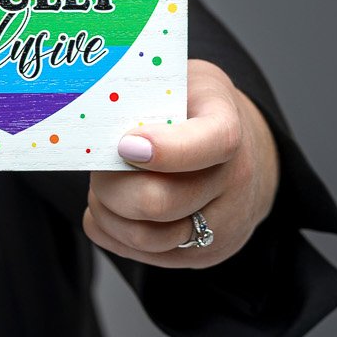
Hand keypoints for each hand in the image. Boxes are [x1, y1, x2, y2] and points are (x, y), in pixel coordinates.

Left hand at [82, 59, 280, 269]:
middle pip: (158, 201)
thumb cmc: (193, 111)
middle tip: (98, 165)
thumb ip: (145, 94)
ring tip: (102, 186)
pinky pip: (141, 254)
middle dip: (111, 184)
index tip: (125, 144)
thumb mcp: (179, 82)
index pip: (211, 143)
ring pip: (144, 236)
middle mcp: (235, 180)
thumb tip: (94, 110)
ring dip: (108, 211)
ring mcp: (224, 224)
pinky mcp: (205, 254)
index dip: (165, 149)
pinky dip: (112, 231)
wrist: (242, 154)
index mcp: (228, 125)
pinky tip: (110, 208)